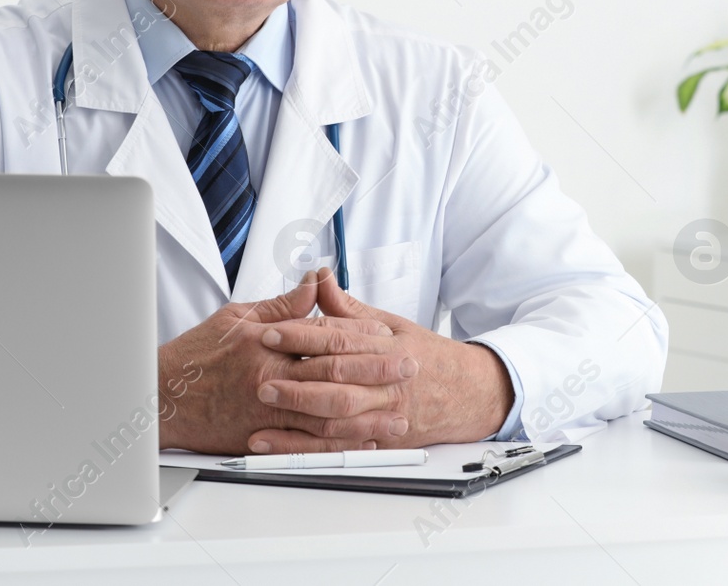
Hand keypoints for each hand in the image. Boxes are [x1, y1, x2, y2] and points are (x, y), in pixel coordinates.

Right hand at [156, 273, 418, 453]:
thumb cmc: (194, 357)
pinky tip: (362, 443)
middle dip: (376, 371)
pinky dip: (338, 445)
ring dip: (366, 415)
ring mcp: (266, 412)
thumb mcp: (236, 317)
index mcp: (265, 344)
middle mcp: (269, 378)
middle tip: (408, 368)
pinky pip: (306, 444)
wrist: (159, 398)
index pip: (322, 336)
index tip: (386, 334)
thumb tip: (315, 284)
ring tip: (398, 414)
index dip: (359, 334)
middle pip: (333, 374)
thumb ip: (281, 305)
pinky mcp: (260, 438)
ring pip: (326, 415)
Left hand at [244, 269, 512, 451]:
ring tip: (263, 407)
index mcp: (389, 347)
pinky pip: (338, 448)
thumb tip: (319, 278)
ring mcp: (385, 414)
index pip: (341, 339)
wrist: (467, 394)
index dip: (303, 335)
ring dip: (297, 415)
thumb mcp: (392, 324)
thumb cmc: (426, 356)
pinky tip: (276, 445)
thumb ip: (349, 309)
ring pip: (338, 418)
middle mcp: (388, 382)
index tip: (270, 332)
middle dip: (296, 378)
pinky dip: (305, 449)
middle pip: (338, 380)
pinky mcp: (380, 442)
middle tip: (260, 374)